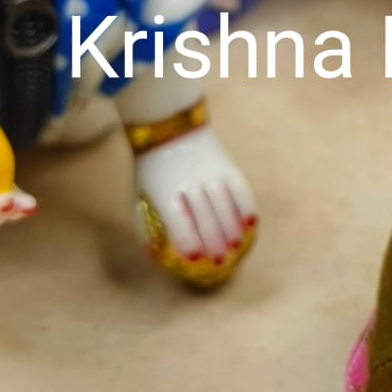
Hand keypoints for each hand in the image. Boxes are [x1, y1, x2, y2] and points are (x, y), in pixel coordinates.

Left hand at [133, 125, 256, 287]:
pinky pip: (239, 188)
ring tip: (236, 247)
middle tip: (219, 262)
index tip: (194, 259)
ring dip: (231, 228)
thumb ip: (146, 225)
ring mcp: (209, 172)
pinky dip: (246, 206)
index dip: (187, 240)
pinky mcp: (225, 165)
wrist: (169, 129)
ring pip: (224, 203)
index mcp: (164, 191)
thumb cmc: (153, 172)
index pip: (178, 219)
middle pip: (204, 215)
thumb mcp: (141, 196)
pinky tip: (251, 224)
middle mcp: (188, 181)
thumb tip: (155, 256)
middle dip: (213, 240)